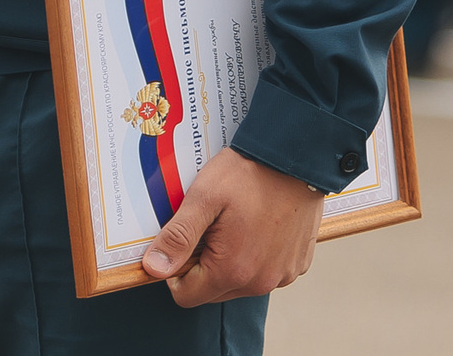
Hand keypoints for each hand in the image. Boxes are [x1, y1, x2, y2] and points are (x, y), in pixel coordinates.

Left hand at [140, 149, 322, 307]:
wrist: (297, 156)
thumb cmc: (251, 173)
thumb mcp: (204, 197)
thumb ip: (178, 237)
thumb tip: (154, 269)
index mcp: (232, 270)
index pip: (186, 295)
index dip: (177, 270)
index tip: (186, 241)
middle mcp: (260, 282)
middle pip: (213, 291)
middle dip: (205, 264)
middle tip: (212, 226)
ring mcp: (282, 275)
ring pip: (240, 283)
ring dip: (232, 262)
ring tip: (237, 223)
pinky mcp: (297, 264)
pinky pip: (266, 272)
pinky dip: (258, 256)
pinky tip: (260, 226)